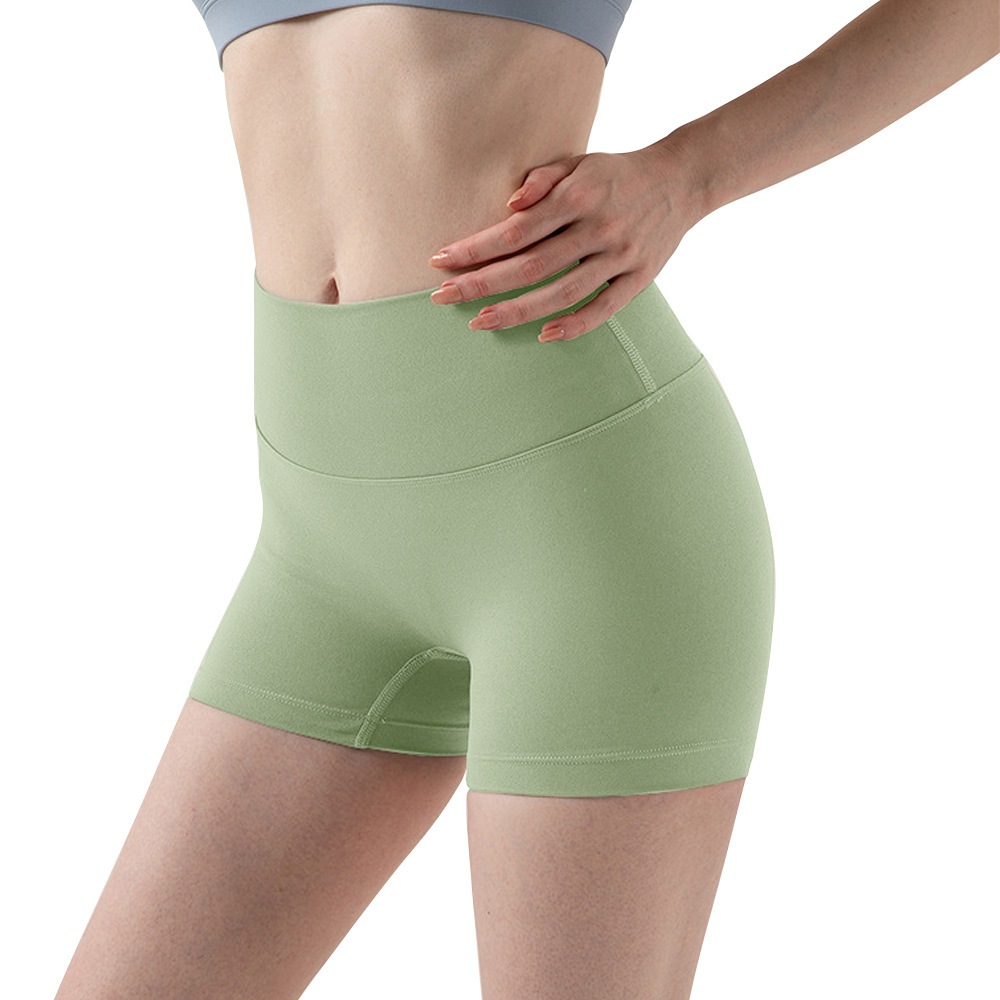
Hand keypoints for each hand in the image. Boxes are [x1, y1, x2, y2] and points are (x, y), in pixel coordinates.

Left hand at [427, 145, 704, 341]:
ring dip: (518, 311)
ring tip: (480, 323)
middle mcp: (598, 227)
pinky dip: (574, 325)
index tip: (441, 260)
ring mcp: (620, 256)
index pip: (517, 229)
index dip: (477, 247)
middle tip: (442, 297)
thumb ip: (544, 178)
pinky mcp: (640, 278)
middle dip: (482, 283)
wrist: (683, 178)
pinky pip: (604, 309)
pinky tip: (543, 335)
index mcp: (579, 196)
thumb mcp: (581, 161)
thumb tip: (509, 203)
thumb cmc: (617, 173)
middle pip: (531, 265)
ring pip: (563, 292)